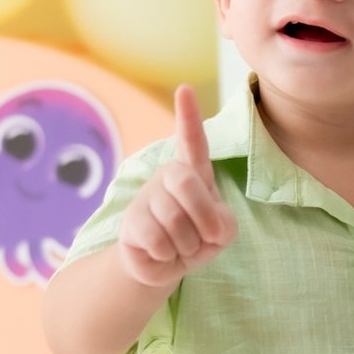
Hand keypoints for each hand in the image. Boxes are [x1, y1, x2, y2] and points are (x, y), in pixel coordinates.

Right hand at [118, 84, 238, 289]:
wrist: (165, 265)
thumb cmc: (198, 238)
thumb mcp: (223, 230)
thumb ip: (223, 222)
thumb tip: (202, 225)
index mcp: (193, 172)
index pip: (192, 141)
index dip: (188, 116)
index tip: (184, 89)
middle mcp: (167, 177)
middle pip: (189, 185)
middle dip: (204, 219)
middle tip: (205, 237)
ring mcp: (146, 198)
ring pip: (175, 221)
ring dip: (188, 245)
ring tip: (181, 246)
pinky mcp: (130, 223)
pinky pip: (159, 241)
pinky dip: (169, 256)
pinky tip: (163, 252)